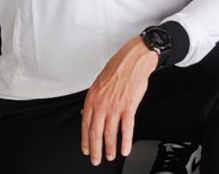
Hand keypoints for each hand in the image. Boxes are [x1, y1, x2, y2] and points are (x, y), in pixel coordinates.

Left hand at [80, 35, 158, 163]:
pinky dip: (125, 141)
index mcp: (92, 99)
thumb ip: (92, 101)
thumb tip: (84, 114)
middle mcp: (101, 104)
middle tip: (96, 159)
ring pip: (110, 133)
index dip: (85, 140)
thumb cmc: (117, 68)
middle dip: (95, 149)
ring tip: (111, 156)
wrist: (134, 60)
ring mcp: (115, 106)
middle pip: (95, 132)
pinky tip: (125, 149)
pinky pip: (127, 128)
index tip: (86, 149)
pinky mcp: (129, 106)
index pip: (85, 125)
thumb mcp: (98, 83)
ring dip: (110, 148)